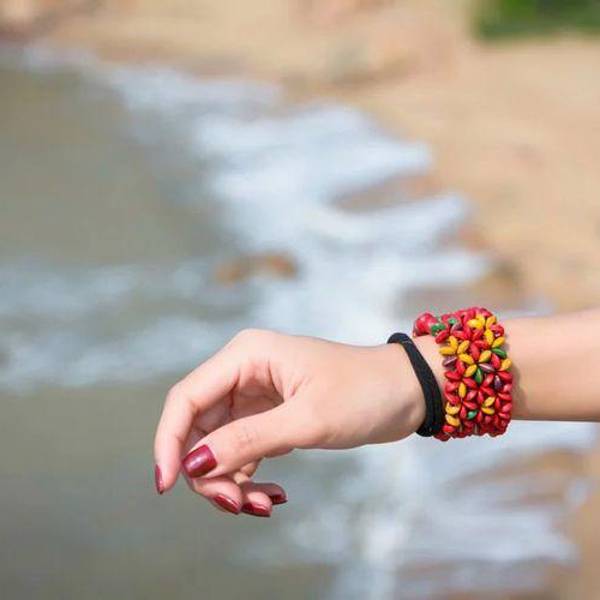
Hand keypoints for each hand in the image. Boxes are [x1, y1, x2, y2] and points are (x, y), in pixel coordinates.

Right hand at [154, 328, 426, 515]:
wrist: (405, 392)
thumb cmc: (363, 392)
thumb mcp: (307, 419)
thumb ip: (248, 440)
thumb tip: (193, 464)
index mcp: (245, 356)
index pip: (186, 398)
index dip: (169, 442)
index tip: (167, 486)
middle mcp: (242, 372)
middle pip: (198, 428)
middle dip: (210, 472)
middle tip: (237, 506)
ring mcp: (254, 395)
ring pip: (218, 446)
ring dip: (231, 482)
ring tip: (265, 505)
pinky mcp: (268, 416)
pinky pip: (241, 452)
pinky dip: (249, 479)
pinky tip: (274, 496)